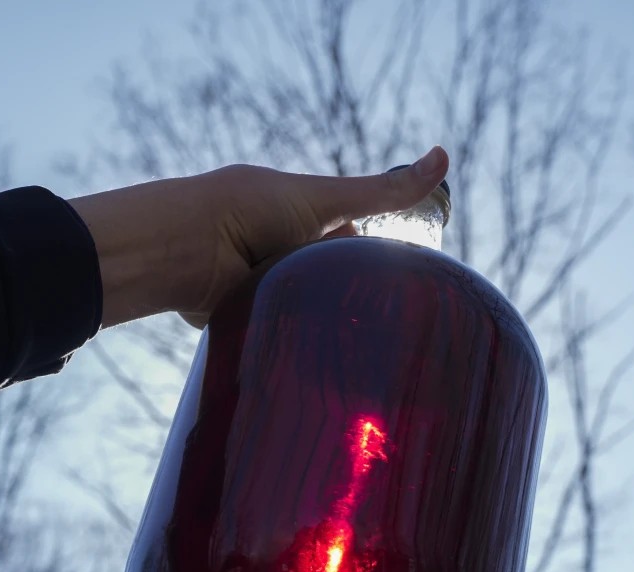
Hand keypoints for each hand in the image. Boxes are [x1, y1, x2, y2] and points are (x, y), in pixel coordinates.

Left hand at [69, 146, 449, 329]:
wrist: (188, 248)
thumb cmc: (252, 210)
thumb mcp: (326, 199)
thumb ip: (384, 191)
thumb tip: (445, 155)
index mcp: (299, 221)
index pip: (351, 244)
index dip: (371, 263)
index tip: (400, 285)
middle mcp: (279, 253)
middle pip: (330, 282)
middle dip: (344, 296)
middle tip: (370, 317)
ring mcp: (259, 287)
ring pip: (304, 312)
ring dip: (313, 319)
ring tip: (334, 335)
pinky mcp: (239, 318)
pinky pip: (272, 334)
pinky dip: (284, 339)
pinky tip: (303, 354)